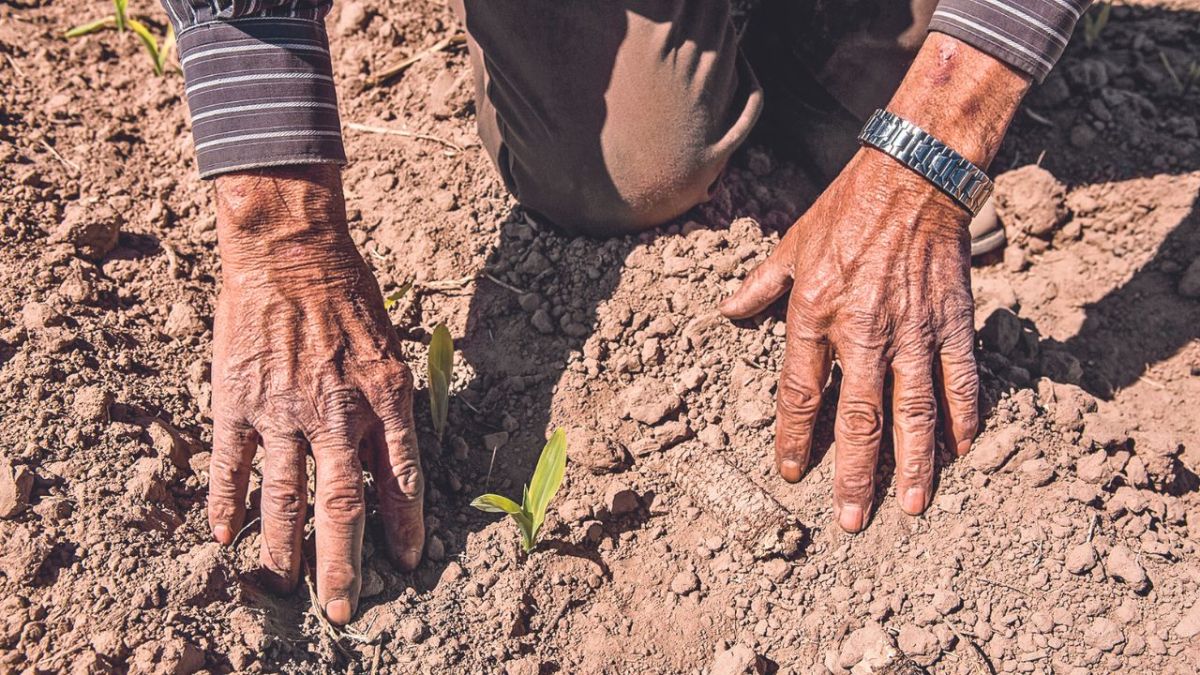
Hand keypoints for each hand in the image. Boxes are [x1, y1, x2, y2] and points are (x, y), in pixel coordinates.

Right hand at [207, 166, 422, 623]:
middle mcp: (336, 414)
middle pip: (341, 507)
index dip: (405, 527)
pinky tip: (225, 536)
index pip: (400, 481)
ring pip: (284, 497)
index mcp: (384, 400)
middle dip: (343, 566)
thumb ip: (389, 408)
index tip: (408, 563)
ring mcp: (283, 411)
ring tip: (284, 585)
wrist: (290, 251)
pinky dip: (228, 503)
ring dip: (284, 548)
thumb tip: (389, 463)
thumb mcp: (391, 350)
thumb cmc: (350, 295)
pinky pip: (232, 464)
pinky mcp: (238, 400)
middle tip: (341, 611)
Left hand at [721, 150, 976, 530]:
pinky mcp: (953, 324)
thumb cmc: (846, 210)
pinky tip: (961, 452)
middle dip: (857, 475)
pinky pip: (961, 382)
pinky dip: (963, 419)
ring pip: (914, 413)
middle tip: (854, 519)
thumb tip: (728, 311)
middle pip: (860, 419)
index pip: (801, 394)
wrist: (913, 175)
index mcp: (815, 315)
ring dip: (914, 465)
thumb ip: (760, 286)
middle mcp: (863, 332)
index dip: (796, 438)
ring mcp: (913, 332)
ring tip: (912, 506)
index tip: (794, 473)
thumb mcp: (791, 245)